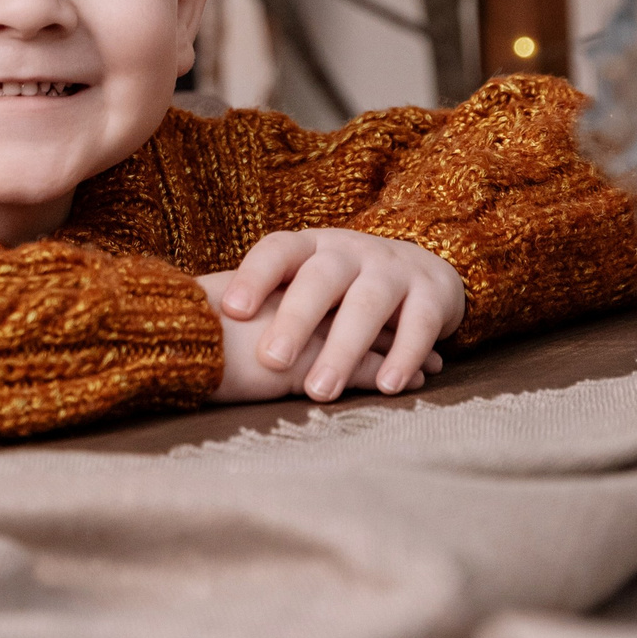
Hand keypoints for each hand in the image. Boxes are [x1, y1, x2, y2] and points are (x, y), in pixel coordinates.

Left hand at [214, 228, 464, 399]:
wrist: (423, 268)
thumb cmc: (343, 289)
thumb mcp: (306, 286)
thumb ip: (271, 306)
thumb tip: (204, 339)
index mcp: (311, 247)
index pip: (277, 251)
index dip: (253, 277)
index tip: (230, 310)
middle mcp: (350, 251)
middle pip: (319, 279)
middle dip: (295, 319)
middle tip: (271, 361)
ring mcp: (392, 269)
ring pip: (367, 304)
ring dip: (344, 349)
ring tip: (321, 391)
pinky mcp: (432, 293)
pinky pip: (418, 324)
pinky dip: (404, 356)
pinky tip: (387, 386)